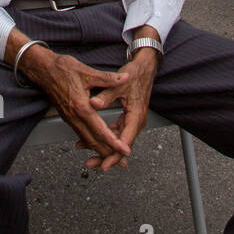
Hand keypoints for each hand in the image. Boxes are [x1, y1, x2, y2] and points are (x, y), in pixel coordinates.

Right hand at [19, 47, 135, 165]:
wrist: (42, 70)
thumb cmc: (62, 69)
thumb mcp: (87, 71)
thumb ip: (107, 78)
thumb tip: (125, 78)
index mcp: (82, 107)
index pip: (101, 131)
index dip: (114, 143)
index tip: (124, 151)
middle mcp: (75, 116)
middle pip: (93, 141)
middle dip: (108, 153)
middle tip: (122, 162)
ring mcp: (70, 118)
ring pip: (86, 139)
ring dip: (99, 150)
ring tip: (111, 157)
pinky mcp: (67, 116)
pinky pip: (80, 133)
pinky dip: (90, 142)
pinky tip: (95, 144)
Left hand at [78, 48, 159, 172]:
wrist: (144, 68)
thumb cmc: (134, 75)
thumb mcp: (119, 84)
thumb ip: (106, 95)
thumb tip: (93, 104)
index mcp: (136, 116)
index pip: (125, 141)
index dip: (114, 154)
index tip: (105, 163)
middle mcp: (136, 122)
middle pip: (121, 146)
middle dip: (106, 156)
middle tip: (92, 164)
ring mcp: (132, 121)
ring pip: (118, 141)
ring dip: (104, 149)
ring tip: (89, 158)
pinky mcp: (127, 118)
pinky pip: (116, 132)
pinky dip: (106, 138)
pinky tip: (92, 142)